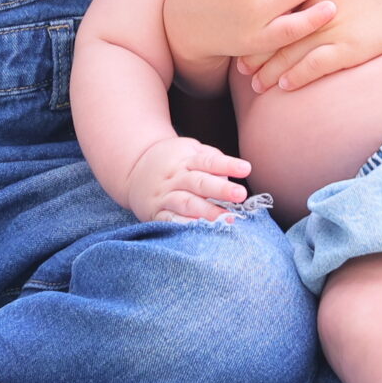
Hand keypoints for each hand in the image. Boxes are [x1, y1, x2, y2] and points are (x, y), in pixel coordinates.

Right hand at [122, 136, 253, 222]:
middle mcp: (175, 178)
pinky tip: (200, 232)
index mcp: (186, 160)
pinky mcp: (156, 213)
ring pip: (186, 204)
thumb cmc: (174, 161)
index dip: (228, 165)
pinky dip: (184, 226)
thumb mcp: (189, 150)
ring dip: (206, 212)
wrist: (134, 169)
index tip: (246, 169)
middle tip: (240, 195)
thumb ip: (212, 159)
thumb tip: (237, 171)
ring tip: (227, 219)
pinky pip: (170, 220)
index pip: (208, 161)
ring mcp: (165, 196)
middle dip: (220, 190)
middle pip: (199, 183)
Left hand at [236, 0, 381, 93]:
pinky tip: (284, 87)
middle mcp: (315, 4)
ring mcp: (330, 27)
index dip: (252, 15)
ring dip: (269, 71)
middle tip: (236, 61)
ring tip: (255, 82)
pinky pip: (313, 68)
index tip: (238, 26)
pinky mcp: (348, 48)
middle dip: (252, 48)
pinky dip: (295, 78)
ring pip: (288, 54)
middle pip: (272, 29)